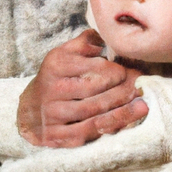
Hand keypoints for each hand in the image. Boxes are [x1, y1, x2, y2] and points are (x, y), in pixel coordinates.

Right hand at [18, 29, 146, 147]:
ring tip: (142, 104)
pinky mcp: (57, 135)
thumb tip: (108, 35)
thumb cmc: (56, 77)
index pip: (94, 69)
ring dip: (122, 109)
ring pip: (94, 113)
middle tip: (142, 89)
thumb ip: (86, 42)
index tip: (133, 72)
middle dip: (124, 90)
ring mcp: (53, 115)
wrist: (29, 109)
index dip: (118, 71)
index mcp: (57, 65)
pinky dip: (109, 127)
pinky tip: (127, 122)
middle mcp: (53, 90)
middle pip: (96, 91)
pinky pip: (88, 132)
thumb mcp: (65, 53)